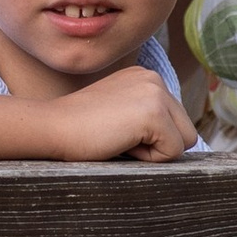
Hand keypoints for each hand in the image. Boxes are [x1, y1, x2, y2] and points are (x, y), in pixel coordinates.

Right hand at [38, 65, 199, 163]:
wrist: (51, 127)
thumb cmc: (78, 129)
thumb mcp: (118, 113)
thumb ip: (144, 117)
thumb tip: (176, 141)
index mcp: (146, 78)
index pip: (175, 121)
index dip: (149, 138)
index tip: (115, 129)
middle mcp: (154, 79)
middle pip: (186, 130)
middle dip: (157, 145)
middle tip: (117, 136)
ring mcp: (156, 93)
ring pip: (184, 142)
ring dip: (153, 152)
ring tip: (119, 138)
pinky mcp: (154, 113)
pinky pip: (172, 152)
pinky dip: (148, 159)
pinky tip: (119, 142)